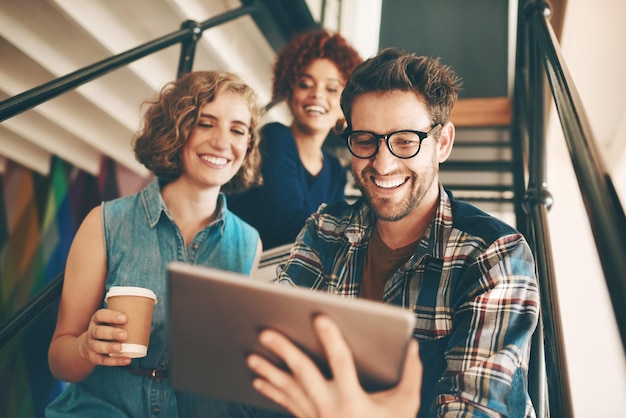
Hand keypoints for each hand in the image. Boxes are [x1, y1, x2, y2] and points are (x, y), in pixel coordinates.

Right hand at [78, 308, 130, 365]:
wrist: (87, 345)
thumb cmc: (107, 329)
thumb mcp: (110, 322)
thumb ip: (125, 318)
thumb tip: (149, 314)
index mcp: (97, 320)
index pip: (100, 315)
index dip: (111, 316)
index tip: (124, 318)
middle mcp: (92, 332)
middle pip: (98, 331)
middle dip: (111, 333)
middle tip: (124, 334)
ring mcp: (91, 345)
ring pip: (98, 346)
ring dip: (109, 347)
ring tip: (120, 348)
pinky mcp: (93, 357)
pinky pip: (102, 360)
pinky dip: (115, 361)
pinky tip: (126, 360)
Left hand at [247, 314, 421, 417]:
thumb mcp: (406, 406)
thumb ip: (411, 374)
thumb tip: (412, 346)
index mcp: (353, 399)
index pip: (340, 362)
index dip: (330, 339)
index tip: (319, 317)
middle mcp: (330, 407)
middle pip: (302, 374)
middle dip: (284, 351)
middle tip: (265, 332)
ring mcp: (315, 417)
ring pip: (288, 390)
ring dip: (269, 371)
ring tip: (252, 355)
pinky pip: (286, 405)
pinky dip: (272, 391)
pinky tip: (258, 379)